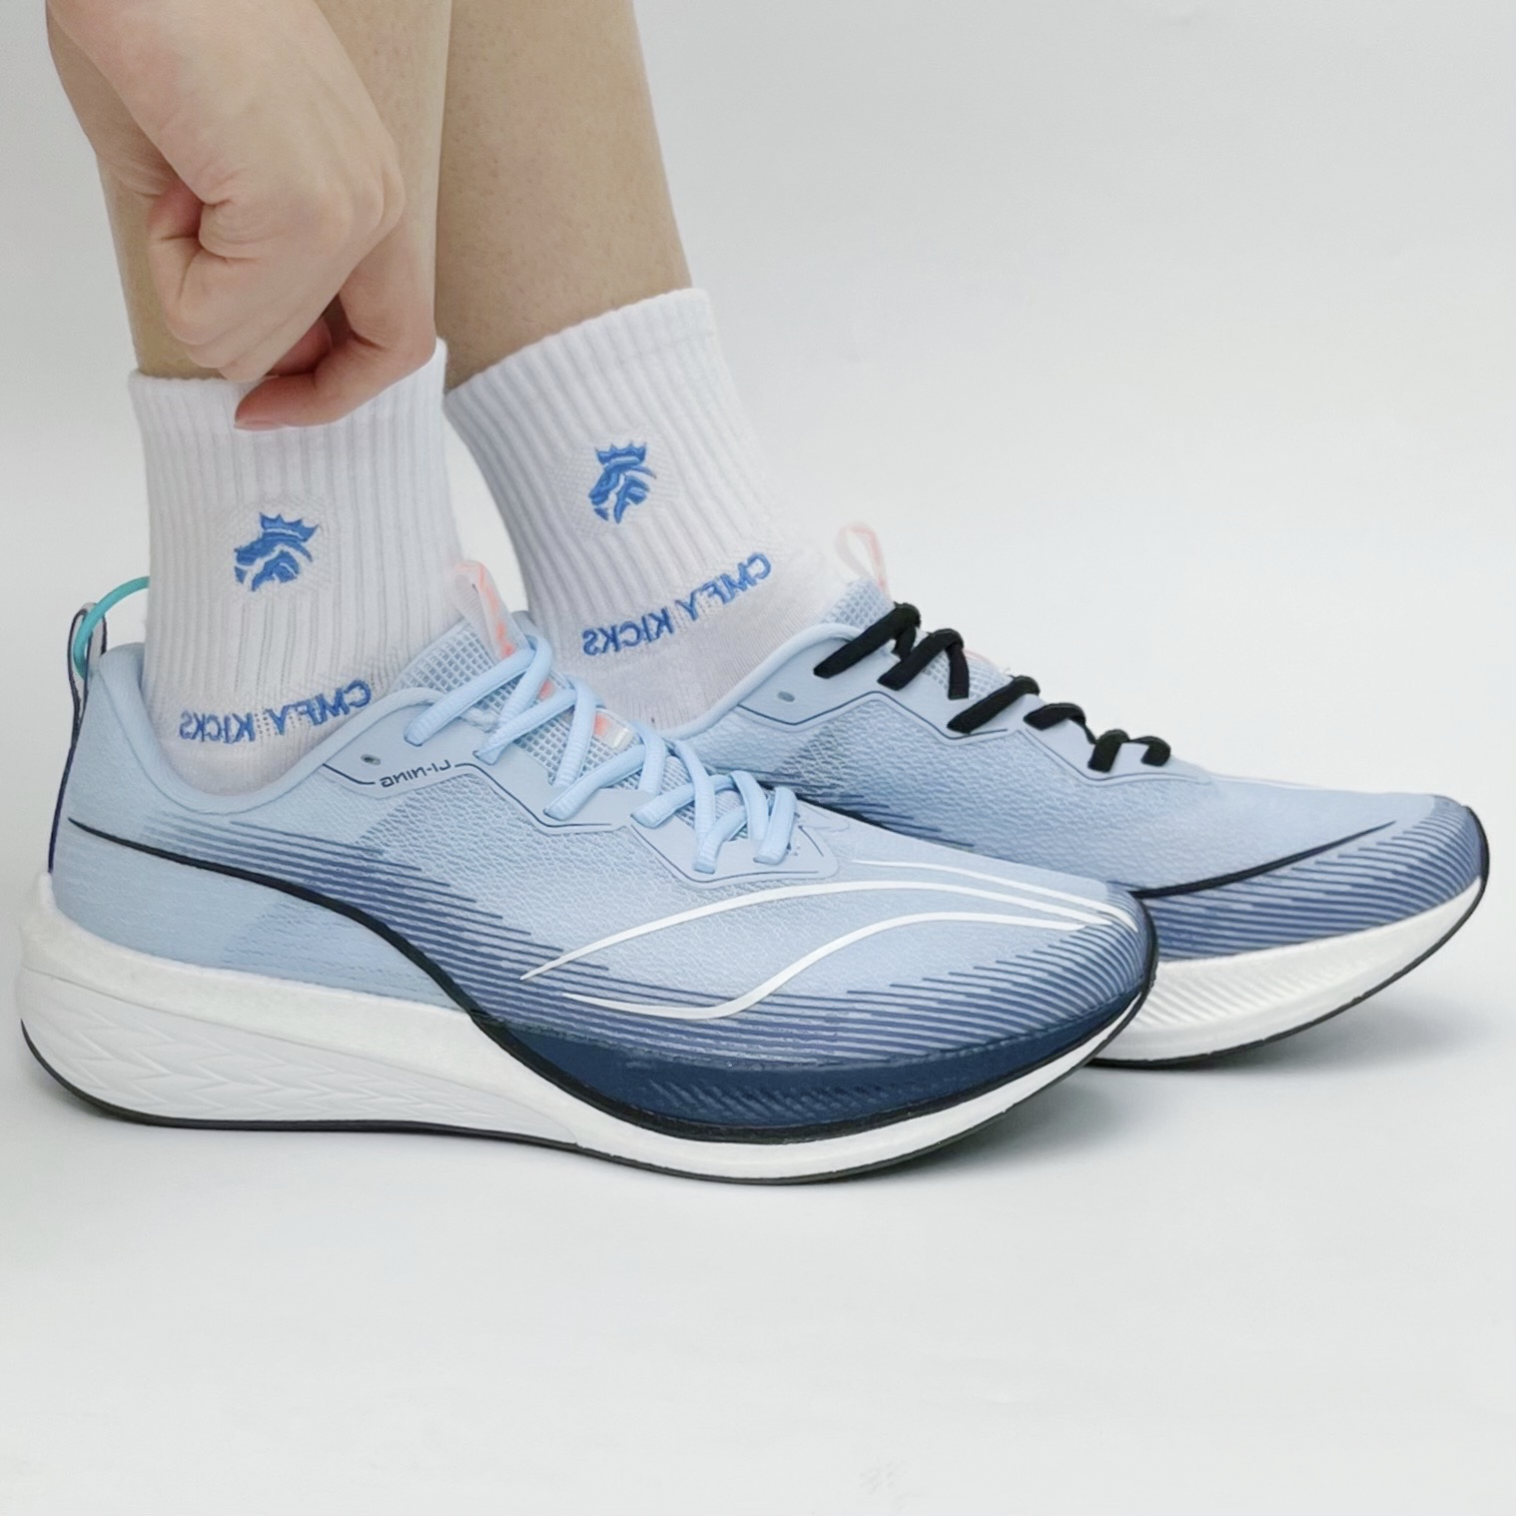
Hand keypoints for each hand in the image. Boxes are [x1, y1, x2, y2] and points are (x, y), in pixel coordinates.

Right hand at [49, 0, 434, 424]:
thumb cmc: (160, 37)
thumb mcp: (220, 189)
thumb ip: (256, 281)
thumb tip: (252, 362)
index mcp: (375, 195)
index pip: (397, 343)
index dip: (332, 390)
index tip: (263, 406)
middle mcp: (381, 205)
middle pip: (325, 362)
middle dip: (236, 328)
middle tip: (182, 231)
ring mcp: (348, 210)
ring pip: (250, 345)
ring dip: (184, 278)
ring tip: (179, 178)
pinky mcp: (298, 210)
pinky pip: (211, 316)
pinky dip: (165, 264)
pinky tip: (172, 177)